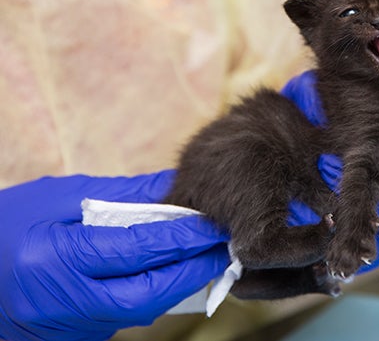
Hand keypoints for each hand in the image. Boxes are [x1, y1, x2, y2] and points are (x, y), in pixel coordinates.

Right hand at [0, 172, 229, 340]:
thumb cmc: (7, 223)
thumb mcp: (58, 197)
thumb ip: (120, 195)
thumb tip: (173, 188)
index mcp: (53, 259)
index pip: (135, 250)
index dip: (182, 238)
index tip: (214, 225)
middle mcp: (60, 302)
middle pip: (146, 294)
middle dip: (191, 271)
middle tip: (222, 248)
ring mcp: (66, 327)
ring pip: (140, 311)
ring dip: (177, 285)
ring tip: (205, 257)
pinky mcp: (75, 335)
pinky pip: (125, 316)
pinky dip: (153, 294)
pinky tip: (172, 273)